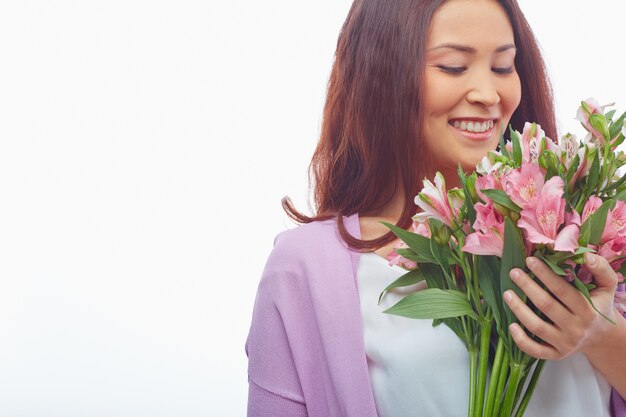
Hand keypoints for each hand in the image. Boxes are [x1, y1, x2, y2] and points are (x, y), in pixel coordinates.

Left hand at [503, 252, 618, 359]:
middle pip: (546, 306)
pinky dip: (521, 340)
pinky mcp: (556, 354)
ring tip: (507, 293)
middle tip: (513, 272)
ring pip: (537, 327)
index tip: (529, 260)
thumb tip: (586, 256)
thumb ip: (601, 269)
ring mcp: (565, 343)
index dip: (544, 274)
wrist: (602, 337)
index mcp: (588, 310)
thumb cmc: (599, 306)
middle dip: (528, 287)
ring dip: (519, 310)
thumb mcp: (607, 287)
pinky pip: (535, 351)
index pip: (562, 290)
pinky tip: (511, 325)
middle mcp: (576, 328)